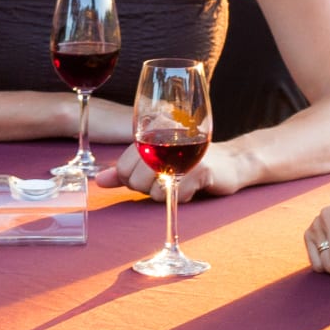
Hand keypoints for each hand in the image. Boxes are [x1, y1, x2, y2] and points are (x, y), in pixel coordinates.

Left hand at [108, 140, 247, 199]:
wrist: (231, 163)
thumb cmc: (188, 163)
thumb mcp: (154, 163)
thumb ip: (125, 171)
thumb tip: (99, 181)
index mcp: (151, 132)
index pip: (123, 168)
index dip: (133, 179)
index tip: (152, 175)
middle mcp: (165, 138)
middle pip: (135, 180)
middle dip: (148, 188)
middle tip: (168, 179)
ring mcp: (183, 153)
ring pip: (153, 190)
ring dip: (166, 193)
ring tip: (180, 181)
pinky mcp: (200, 169)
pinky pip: (174, 195)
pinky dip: (181, 197)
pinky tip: (192, 186)